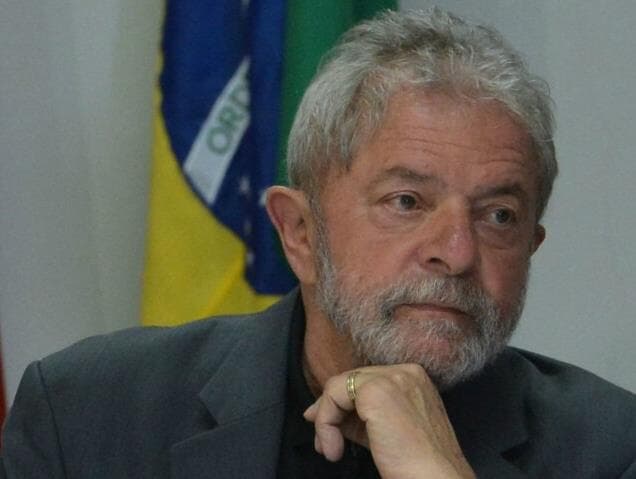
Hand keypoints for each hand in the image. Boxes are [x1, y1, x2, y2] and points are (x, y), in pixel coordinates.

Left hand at [303, 364, 475, 478]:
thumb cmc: (415, 463)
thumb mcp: (385, 430)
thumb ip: (359, 416)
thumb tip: (317, 411)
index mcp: (413, 378)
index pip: (365, 381)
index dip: (343, 405)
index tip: (330, 431)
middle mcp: (405, 371)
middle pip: (351, 380)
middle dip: (330, 411)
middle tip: (324, 442)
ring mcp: (391, 378)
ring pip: (339, 387)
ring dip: (327, 420)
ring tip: (330, 450)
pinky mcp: (375, 391)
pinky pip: (333, 397)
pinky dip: (326, 424)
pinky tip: (334, 450)